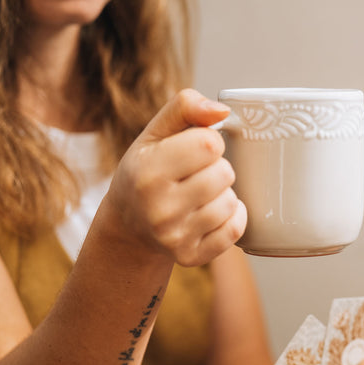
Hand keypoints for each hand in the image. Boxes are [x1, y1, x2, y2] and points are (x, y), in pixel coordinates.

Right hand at [106, 89, 244, 266]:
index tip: (195, 148)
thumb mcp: (155, 132)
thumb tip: (223, 110)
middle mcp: (158, 208)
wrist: (128, 225)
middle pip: (224, 173)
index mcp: (148, 171)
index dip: (210, 141)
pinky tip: (212, 212)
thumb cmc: (147, 170)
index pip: (209, 144)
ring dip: (224, 193)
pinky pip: (235, 230)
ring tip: (202, 193)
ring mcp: (174, 237)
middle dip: (218, 168)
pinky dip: (232, 218)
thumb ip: (186, 108)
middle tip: (198, 173)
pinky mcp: (190, 257)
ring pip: (231, 202)